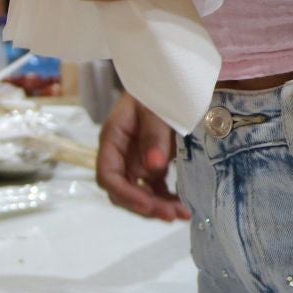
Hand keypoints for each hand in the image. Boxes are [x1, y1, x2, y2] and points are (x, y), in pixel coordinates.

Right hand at [96, 92, 188, 221]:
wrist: (169, 77)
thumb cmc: (158, 86)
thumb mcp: (155, 107)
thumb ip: (154, 135)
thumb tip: (155, 167)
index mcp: (113, 138)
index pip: (108, 175)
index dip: (125, 194)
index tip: (148, 205)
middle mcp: (121, 154)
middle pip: (122, 191)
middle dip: (145, 206)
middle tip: (172, 214)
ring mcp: (136, 160)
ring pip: (140, 194)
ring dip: (158, 207)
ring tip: (183, 214)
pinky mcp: (153, 164)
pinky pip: (156, 188)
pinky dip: (168, 199)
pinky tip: (184, 206)